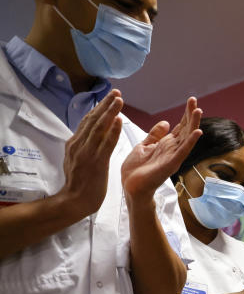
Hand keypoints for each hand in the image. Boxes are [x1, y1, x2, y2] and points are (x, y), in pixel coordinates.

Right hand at [60, 89, 123, 217]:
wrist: (74, 201)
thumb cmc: (79, 184)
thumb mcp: (76, 160)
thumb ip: (81, 147)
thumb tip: (86, 136)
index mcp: (74, 144)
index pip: (87, 121)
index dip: (98, 108)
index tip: (109, 98)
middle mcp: (79, 145)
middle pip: (93, 120)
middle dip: (105, 104)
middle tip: (116, 92)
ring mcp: (86, 153)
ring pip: (99, 128)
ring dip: (110, 112)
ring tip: (119, 100)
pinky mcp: (96, 162)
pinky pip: (105, 144)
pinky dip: (112, 131)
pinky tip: (119, 120)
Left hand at [121, 97, 202, 205]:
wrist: (131, 187)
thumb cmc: (136, 170)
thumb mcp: (144, 146)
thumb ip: (155, 135)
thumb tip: (166, 122)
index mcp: (166, 145)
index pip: (179, 127)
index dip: (185, 114)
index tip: (191, 101)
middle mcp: (172, 150)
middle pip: (185, 129)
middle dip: (190, 115)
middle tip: (194, 100)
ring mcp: (173, 157)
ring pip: (186, 138)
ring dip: (193, 125)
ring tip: (198, 111)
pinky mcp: (170, 164)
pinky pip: (182, 152)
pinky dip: (190, 142)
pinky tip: (197, 133)